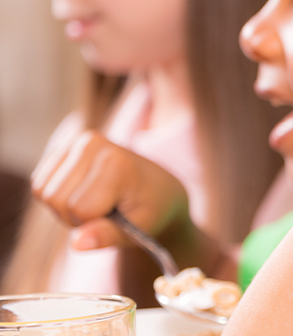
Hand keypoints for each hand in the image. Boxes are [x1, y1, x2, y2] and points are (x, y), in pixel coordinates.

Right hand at [30, 130, 189, 250]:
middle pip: (57, 200)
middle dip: (77, 217)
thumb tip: (77, 244)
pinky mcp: (62, 147)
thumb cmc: (151, 209)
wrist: (158, 187)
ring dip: (65, 208)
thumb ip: (107, 236)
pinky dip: (57, 196)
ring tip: (96, 201)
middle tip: (106, 210)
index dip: (93, 224)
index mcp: (115, 162)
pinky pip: (40, 184)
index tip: (117, 217)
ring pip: (44, 192)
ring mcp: (74, 141)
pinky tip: (83, 191)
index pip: (80, 209)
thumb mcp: (139, 228)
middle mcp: (91, 144)